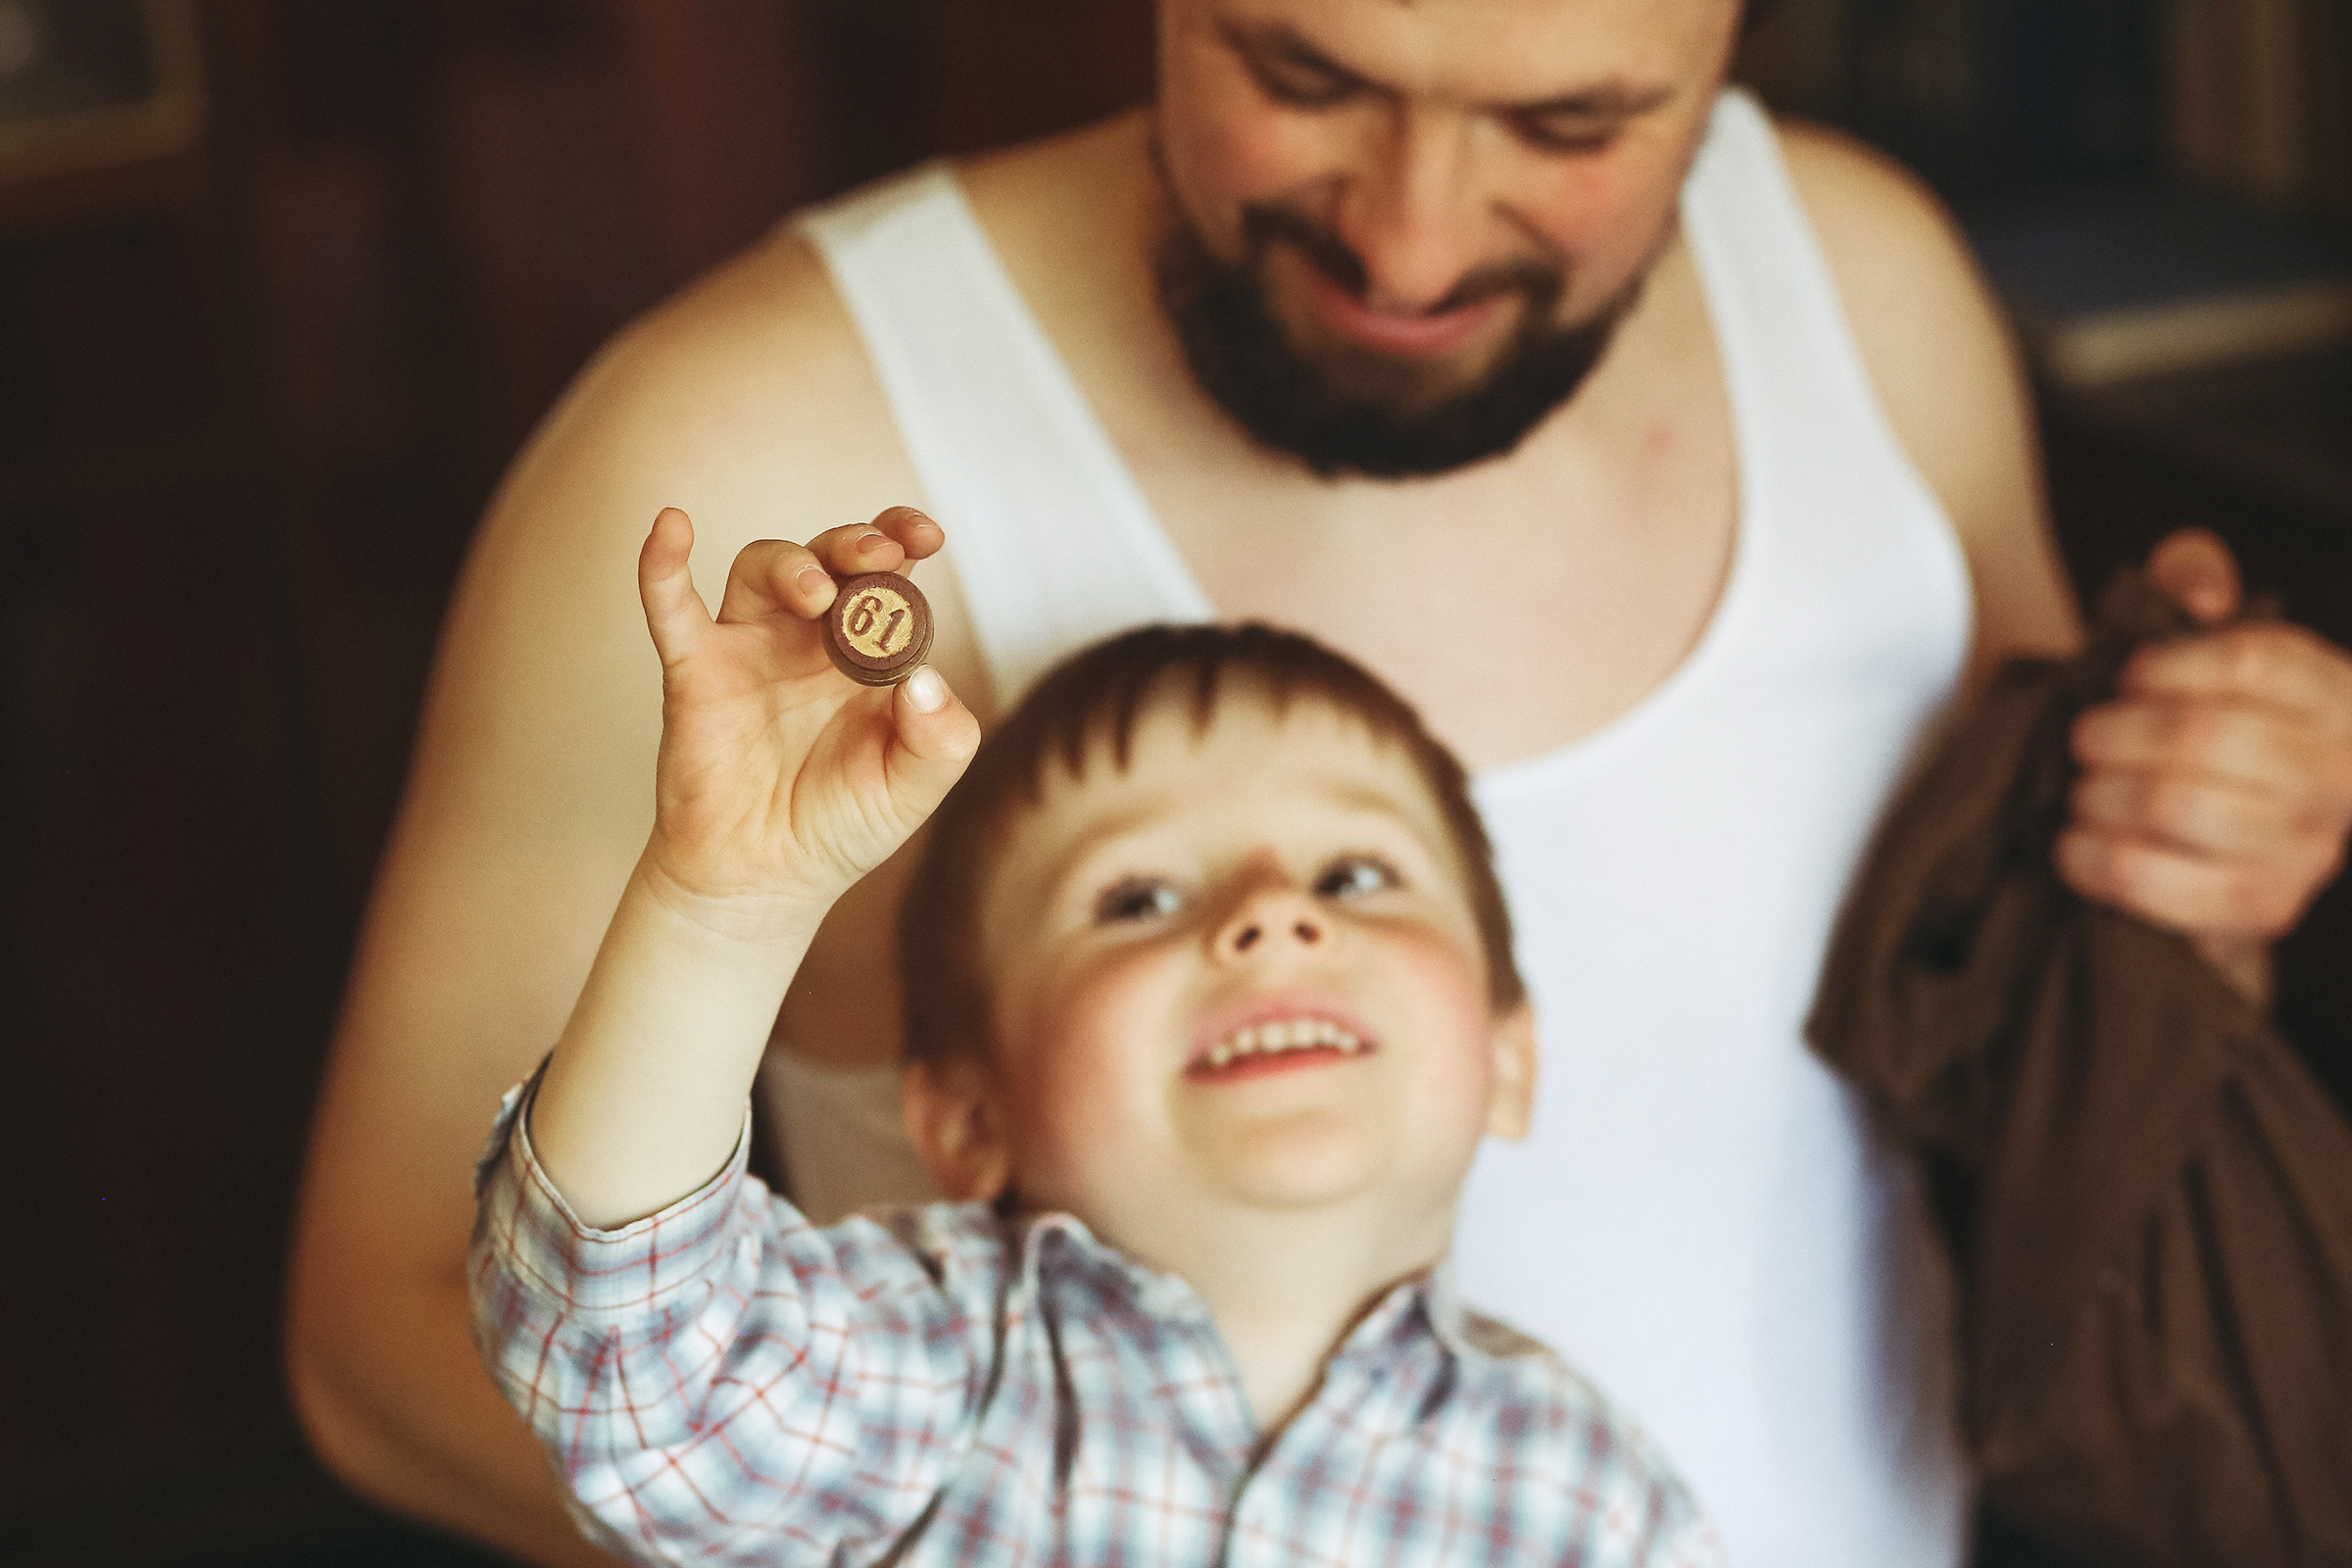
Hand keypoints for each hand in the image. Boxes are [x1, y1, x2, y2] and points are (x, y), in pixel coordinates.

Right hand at [635, 505, 978, 934]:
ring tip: (817, 595)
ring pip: (762, 569)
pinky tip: (670, 525)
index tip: (925, 535)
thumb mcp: (911, 790)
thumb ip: (939, 739)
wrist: (765, 881)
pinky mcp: (695, 672)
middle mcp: (811, 638)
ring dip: (792, 565)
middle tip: (878, 556)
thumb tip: (923, 679)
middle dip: (854, 544)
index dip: (903, 541)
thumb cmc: (840, 827)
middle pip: (829, 557)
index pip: (889, 577)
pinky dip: (663, 565)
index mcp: (871, 654)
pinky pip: (672, 607)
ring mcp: (751, 648)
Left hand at [2059, 530, 2351, 1000]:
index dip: (2166, 666)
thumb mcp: (2209, 627)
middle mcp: (2337, 774)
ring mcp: (2307, 849)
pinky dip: (2094, 859)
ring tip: (2082, 790)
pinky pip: (2156, 883)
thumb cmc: (2215, 711)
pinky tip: (2076, 843)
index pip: (2252, 662)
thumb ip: (2194, 572)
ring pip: (2171, 808)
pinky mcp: (2262, 909)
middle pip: (2199, 738)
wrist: (2239, 815)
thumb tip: (2202, 596)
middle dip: (2113, 734)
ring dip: (2099, 794)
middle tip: (2085, 738)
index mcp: (2335, 695)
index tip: (2128, 676)